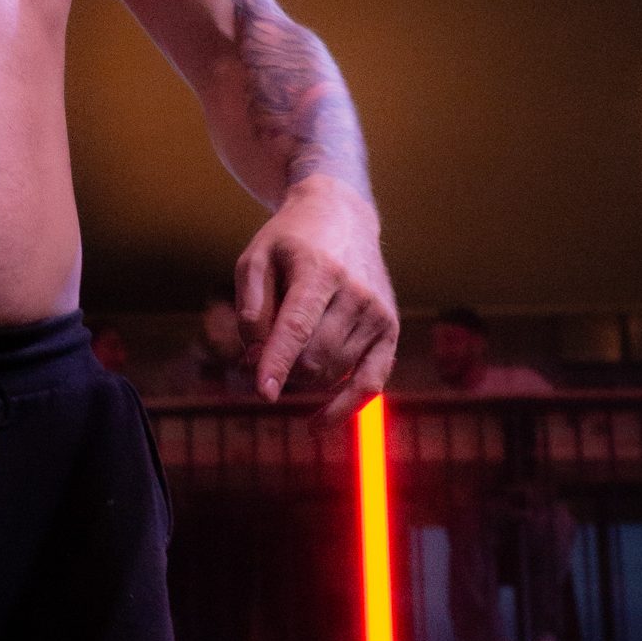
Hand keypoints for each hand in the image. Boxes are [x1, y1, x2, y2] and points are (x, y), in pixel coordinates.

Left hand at [237, 176, 397, 423]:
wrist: (342, 216)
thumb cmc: (290, 241)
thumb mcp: (255, 258)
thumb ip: (250, 305)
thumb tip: (256, 355)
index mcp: (320, 270)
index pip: (298, 327)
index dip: (278, 362)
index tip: (262, 392)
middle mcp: (356, 293)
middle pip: (313, 357)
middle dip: (281, 367)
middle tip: (257, 352)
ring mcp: (378, 313)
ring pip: (333, 372)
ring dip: (301, 375)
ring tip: (285, 349)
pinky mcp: (390, 330)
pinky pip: (372, 382)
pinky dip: (344, 407)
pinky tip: (316, 424)